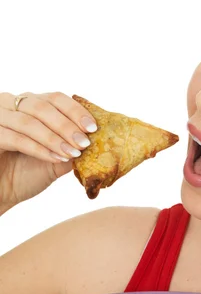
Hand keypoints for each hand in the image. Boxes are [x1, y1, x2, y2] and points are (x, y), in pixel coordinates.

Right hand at [0, 92, 96, 208]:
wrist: (1, 194)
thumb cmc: (24, 174)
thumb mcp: (55, 160)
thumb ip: (72, 147)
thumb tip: (98, 142)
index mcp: (29, 105)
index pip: (56, 98)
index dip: (76, 111)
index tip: (92, 128)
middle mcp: (11, 105)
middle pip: (43, 106)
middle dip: (67, 125)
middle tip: (84, 142)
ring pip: (29, 122)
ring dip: (55, 138)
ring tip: (73, 153)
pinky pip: (16, 138)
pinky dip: (39, 149)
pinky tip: (55, 158)